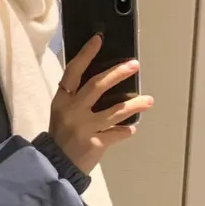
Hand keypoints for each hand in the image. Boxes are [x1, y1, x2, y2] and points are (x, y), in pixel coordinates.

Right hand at [49, 36, 153, 175]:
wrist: (55, 166)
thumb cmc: (60, 136)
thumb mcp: (62, 113)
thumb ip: (76, 98)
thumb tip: (104, 81)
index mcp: (61, 100)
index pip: (73, 71)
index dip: (86, 54)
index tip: (99, 39)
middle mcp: (72, 111)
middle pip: (96, 86)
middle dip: (117, 74)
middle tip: (134, 65)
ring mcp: (84, 128)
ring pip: (114, 111)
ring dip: (134, 105)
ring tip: (149, 101)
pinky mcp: (94, 144)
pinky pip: (116, 134)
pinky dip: (125, 131)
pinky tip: (131, 129)